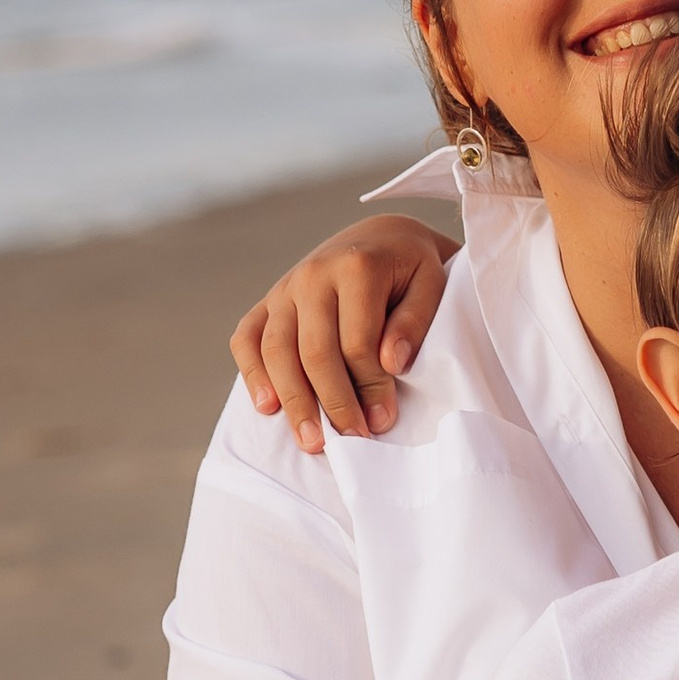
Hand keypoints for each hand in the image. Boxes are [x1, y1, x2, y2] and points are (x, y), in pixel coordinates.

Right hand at [230, 211, 458, 454]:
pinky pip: (246, 339)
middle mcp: (313, 274)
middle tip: (350, 441)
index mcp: (356, 266)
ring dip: (293, 401)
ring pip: (276, 351)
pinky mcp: (267, 302)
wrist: (380, 238)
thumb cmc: (410, 270)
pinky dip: (252, 374)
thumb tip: (391, 364)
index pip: (357, 342)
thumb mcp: (432, 285)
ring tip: (311, 441)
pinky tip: (268, 406)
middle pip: (314, 351)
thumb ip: (415, 322)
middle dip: (333, 402)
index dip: (370, 387)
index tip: (383, 420)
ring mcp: (284, 288)